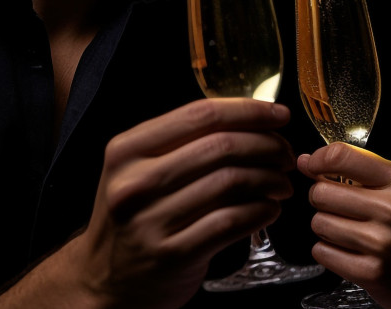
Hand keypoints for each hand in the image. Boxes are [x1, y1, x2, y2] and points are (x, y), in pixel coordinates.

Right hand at [72, 97, 295, 307]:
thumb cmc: (132, 217)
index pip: (200, 114)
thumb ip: (179, 143)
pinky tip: (269, 208)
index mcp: (127, 150)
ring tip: (281, 183)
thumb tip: (248, 119)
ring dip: (269, 179)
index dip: (247, 110)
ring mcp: (152, 220)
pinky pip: (231, 222)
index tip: (278, 114)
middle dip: (266, 145)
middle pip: (220, 146)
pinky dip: (261, 211)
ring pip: (231, 182)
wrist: (105, 279)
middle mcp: (134, 182)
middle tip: (285, 153)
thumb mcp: (136, 170)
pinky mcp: (173, 254)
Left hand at [298, 143, 390, 308]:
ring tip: (351, 233)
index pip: (341, 156)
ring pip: (318, 222)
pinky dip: (329, 252)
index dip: (318, 159)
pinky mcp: (370, 272)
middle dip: (324, 200)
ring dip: (327, 228)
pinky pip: (321, 251)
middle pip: (321, 191)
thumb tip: (308, 161)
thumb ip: (362, 171)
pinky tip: (350, 252)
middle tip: (343, 209)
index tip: (313, 165)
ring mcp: (382, 243)